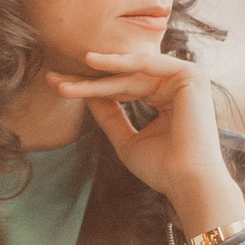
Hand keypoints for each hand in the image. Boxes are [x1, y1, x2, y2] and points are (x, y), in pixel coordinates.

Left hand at [46, 36, 244, 241]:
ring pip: (130, 73)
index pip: (122, 88)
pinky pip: (147, 65)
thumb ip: (109, 115)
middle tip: (53, 80)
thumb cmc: (162, 169)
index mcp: (165, 99)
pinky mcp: (191, 74)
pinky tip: (93, 62)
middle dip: (87, 81)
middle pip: (124, 78)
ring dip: (97, 76)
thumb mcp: (126, 139)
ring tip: (65, 77)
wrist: (187, 182)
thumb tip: (86, 95)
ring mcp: (185, 78)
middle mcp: (176, 85)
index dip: (91, 89)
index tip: (60, 88)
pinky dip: (121, 63)